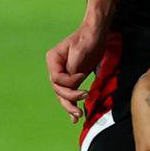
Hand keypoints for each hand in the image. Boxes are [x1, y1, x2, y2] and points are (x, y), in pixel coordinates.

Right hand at [46, 0, 114, 120]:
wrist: (96, 33)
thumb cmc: (88, 38)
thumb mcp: (80, 51)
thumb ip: (73, 67)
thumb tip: (72, 81)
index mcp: (53, 60)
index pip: (56, 79)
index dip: (68, 82)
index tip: (81, 76)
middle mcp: (55, 68)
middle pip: (58, 89)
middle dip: (69, 98)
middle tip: (82, 103)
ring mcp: (64, 74)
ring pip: (63, 94)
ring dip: (70, 106)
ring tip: (78, 115)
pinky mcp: (74, 78)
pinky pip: (70, 93)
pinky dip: (72, 104)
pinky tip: (75, 117)